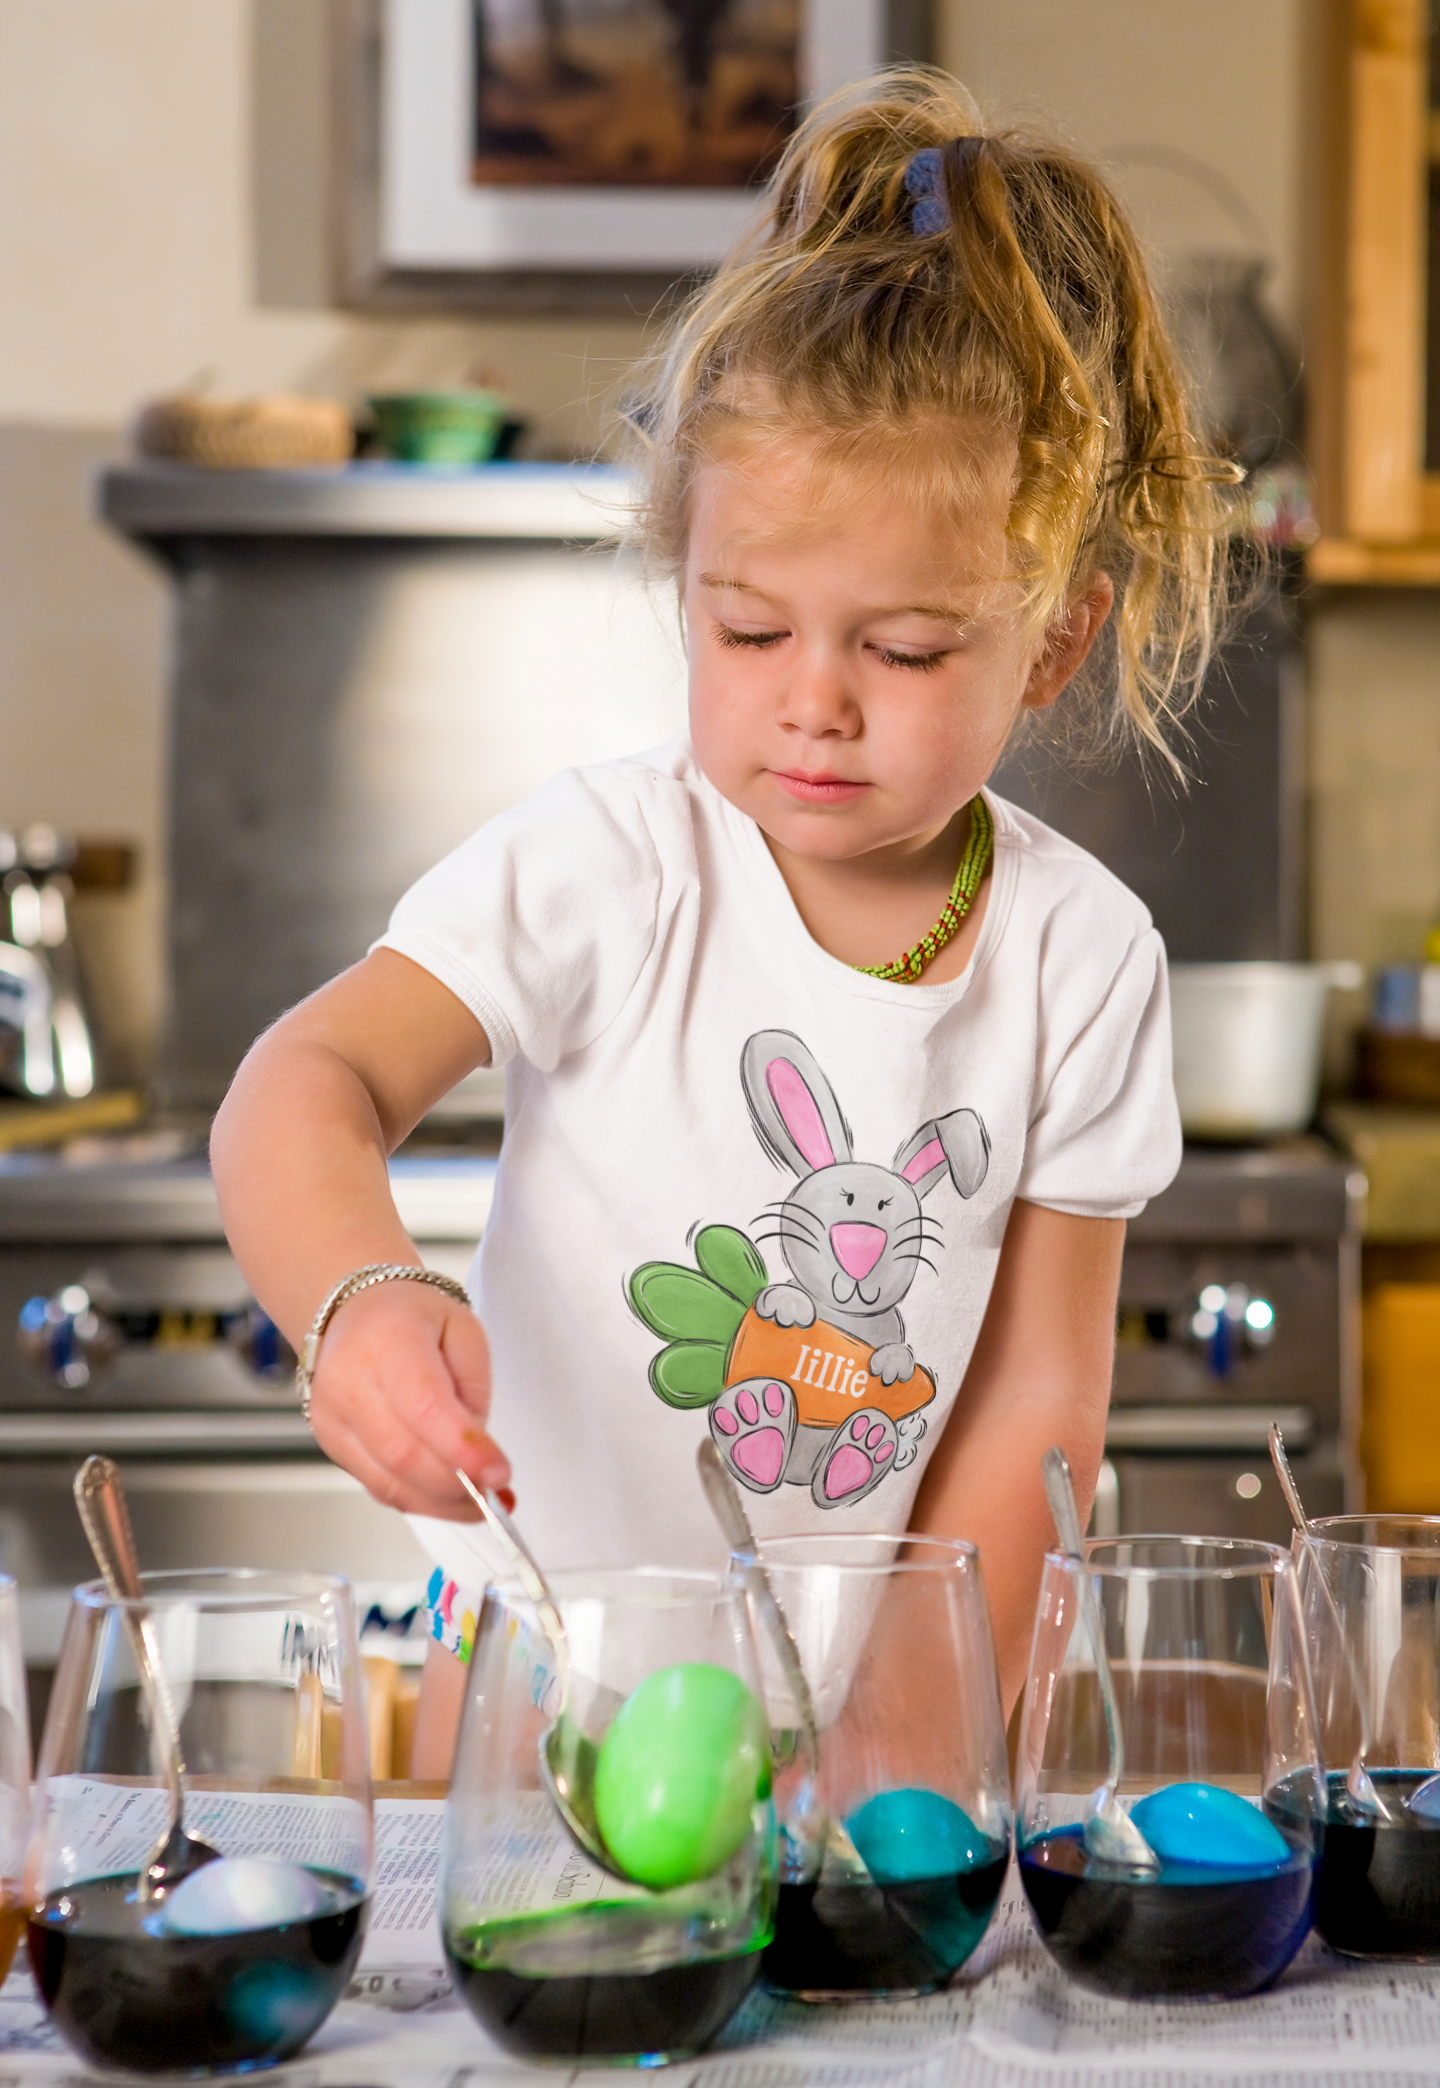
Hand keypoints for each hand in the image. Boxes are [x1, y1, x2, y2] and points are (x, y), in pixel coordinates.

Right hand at [304, 1281, 511, 1518]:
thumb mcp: (463, 1330)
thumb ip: (475, 1389)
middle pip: (405, 1454)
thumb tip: (477, 1452)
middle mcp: (350, 1383)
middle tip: (496, 1493)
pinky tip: (448, 1499)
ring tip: (479, 1502)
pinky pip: (378, 1486)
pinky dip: (418, 1500)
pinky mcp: (331, 1445)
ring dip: (441, 1503)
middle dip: (457, 1485)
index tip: (500, 1473)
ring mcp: (332, 1419)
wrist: (353, 1313)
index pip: (425, 1407)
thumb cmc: (408, 1317)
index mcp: (389, 1342)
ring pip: (389, 1481)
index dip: (464, 1449)